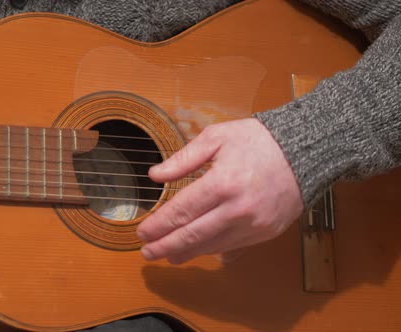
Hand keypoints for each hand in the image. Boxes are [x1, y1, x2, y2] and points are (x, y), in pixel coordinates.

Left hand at [137, 118, 303, 263]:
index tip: (142, 232)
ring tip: (168, 255)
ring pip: (212, 246)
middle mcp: (237, 209)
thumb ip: (183, 159)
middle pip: (193, 235)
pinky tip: (200, 252)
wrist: (307, 151)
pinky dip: (214, 251)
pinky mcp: (266, 233)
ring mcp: (254, 225)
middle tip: (147, 253)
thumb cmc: (259, 140)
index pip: (181, 211)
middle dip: (165, 246)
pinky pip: (234, 248)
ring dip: (187, 253)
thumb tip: (154, 176)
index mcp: (222, 183)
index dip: (159, 225)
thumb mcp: (216, 137)